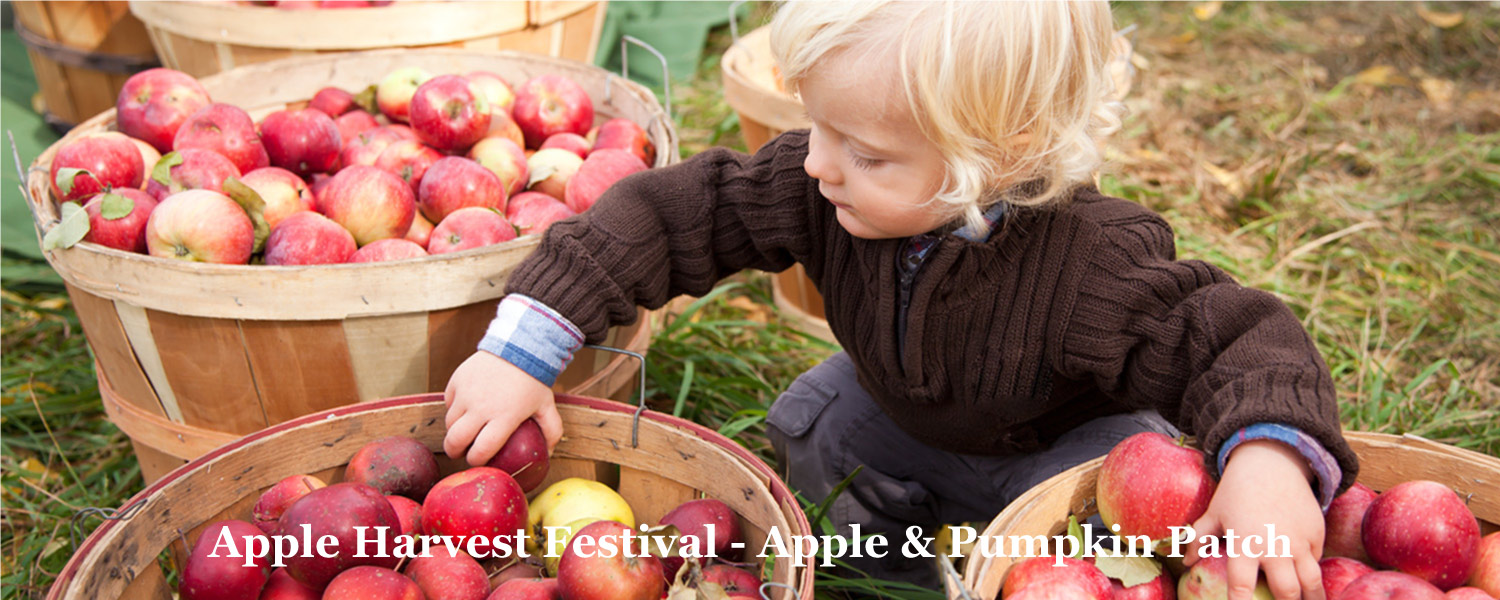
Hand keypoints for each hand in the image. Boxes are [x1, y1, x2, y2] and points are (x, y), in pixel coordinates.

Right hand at [443, 351, 563, 465]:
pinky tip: (464, 410)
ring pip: (449, 423)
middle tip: (461, 452)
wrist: (518, 346)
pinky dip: (453, 409)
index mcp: (504, 417)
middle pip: (455, 441)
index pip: (481, 450)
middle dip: (455, 452)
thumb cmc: (533, 379)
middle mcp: (481, 407)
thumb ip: (552, 430)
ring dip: (454, 431)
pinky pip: (448, 403)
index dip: (476, 461)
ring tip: (464, 431)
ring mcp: (466, 393)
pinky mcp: (456, 380)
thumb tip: (549, 454)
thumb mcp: (546, 405)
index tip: (478, 460)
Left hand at [1183, 440, 1325, 599]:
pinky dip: (1313, 573)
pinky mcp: (1316, 533)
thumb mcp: (1214, 513)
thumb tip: (1186, 562)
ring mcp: (1299, 541)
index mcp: (1244, 543)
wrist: (1271, 463)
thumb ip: (1199, 538)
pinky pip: (1317, 561)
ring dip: (1312, 599)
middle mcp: (1274, 546)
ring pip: (1312, 582)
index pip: (1241, 585)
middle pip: (1287, 591)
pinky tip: (1310, 585)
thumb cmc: (1236, 491)